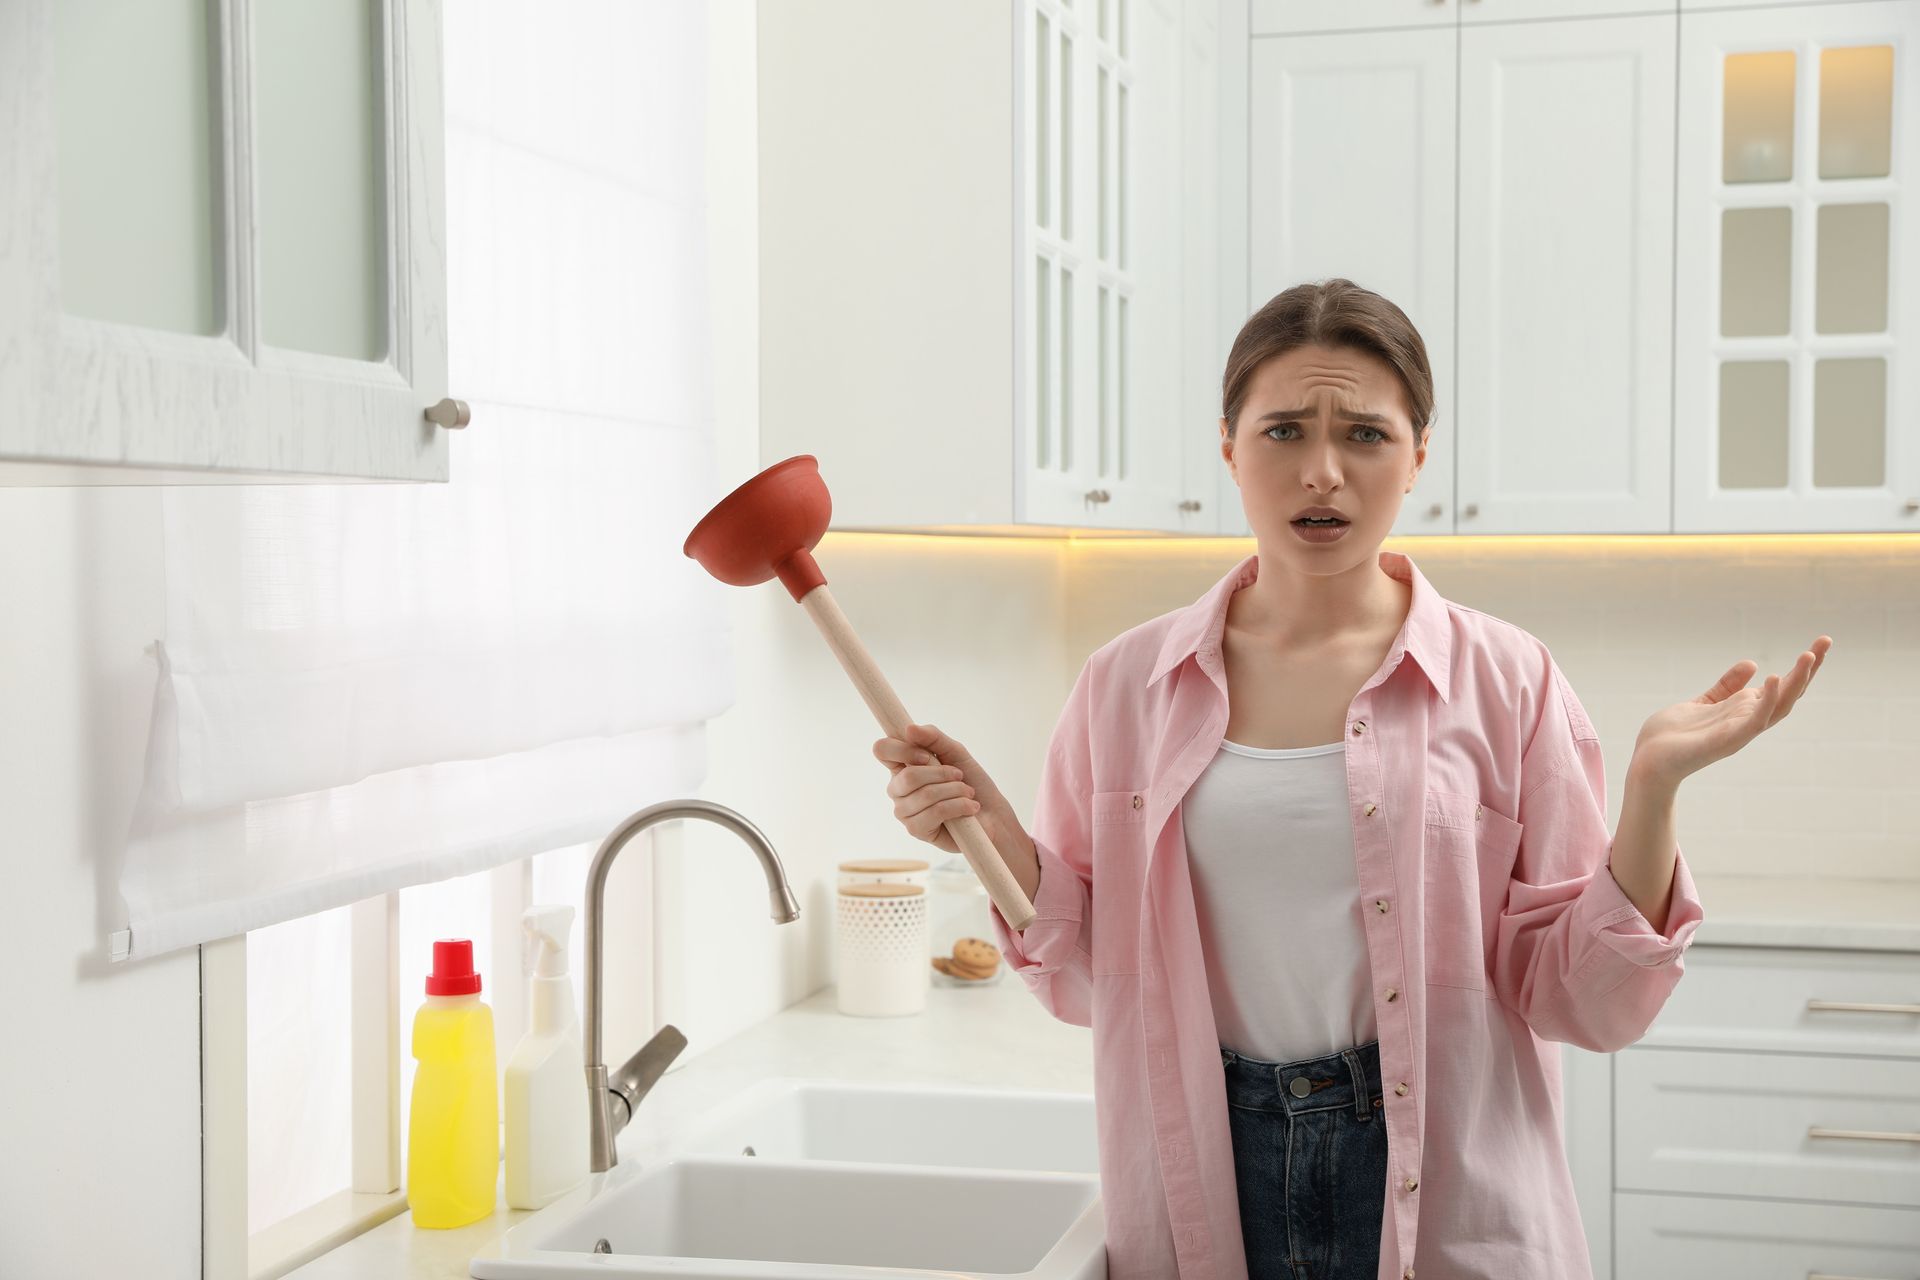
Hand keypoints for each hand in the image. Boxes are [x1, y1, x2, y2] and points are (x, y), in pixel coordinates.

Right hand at [872, 722, 1026, 860]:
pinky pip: (935, 812)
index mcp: (902, 767)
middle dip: (942, 774)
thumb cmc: (972, 783)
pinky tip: (969, 808)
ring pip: (925, 794)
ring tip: (968, 794)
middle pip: (907, 776)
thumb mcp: (955, 752)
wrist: (992, 815)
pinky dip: (958, 806)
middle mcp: (898, 789)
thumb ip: (933, 737)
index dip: (902, 749)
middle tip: (959, 776)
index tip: (926, 755)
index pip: (882, 750)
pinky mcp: (916, 830)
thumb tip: (909, 729)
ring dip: (955, 790)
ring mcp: (904, 811)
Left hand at [1630, 635, 1831, 787]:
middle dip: (1809, 669)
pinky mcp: (1726, 741)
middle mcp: (1747, 721)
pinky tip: (1773, 678)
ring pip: (1779, 706)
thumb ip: (1726, 687)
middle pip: (1789, 694)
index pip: (1782, 687)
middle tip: (1826, 641)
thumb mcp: (1702, 702)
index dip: (1802, 668)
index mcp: (1743, 711)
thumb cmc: (1672, 736)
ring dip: (1796, 682)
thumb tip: (1752, 664)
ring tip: (1809, 655)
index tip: (1820, 643)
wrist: (1647, 761)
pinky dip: (1766, 701)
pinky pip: (1753, 721)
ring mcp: (1740, 732)